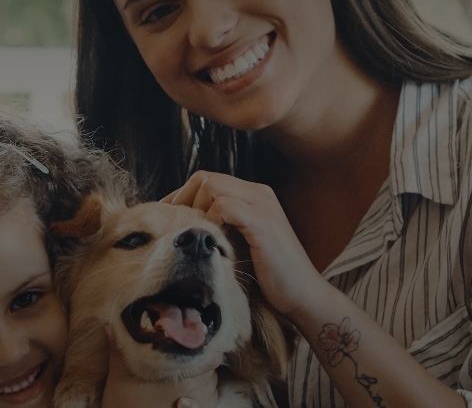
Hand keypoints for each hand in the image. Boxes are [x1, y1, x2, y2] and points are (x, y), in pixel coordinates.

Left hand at [162, 171, 329, 317]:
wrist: (303, 295)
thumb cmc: (270, 276)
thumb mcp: (242, 244)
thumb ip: (222, 227)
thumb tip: (186, 225)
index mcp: (254, 195)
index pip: (207, 180)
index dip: (182, 198)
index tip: (168, 221)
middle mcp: (259, 193)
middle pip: (204, 178)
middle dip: (182, 201)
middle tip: (174, 229)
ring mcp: (263, 205)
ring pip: (211, 186)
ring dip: (195, 210)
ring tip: (193, 237)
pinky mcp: (263, 221)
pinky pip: (224, 206)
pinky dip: (210, 222)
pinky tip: (211, 243)